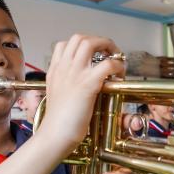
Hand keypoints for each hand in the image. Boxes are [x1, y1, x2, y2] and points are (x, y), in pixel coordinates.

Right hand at [38, 35, 125, 153]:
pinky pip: (107, 64)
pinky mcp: (87, 84)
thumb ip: (64, 84)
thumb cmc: (57, 121)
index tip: (93, 54)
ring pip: (91, 43)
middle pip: (79, 38)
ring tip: (115, 58)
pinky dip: (117, 65)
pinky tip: (119, 75)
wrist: (54, 135)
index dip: (82, 44)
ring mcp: (74, 74)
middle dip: (98, 40)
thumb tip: (78, 82)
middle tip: (108, 53)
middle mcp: (63, 68)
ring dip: (107, 47)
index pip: (65, 44)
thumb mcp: (56, 96)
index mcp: (55, 70)